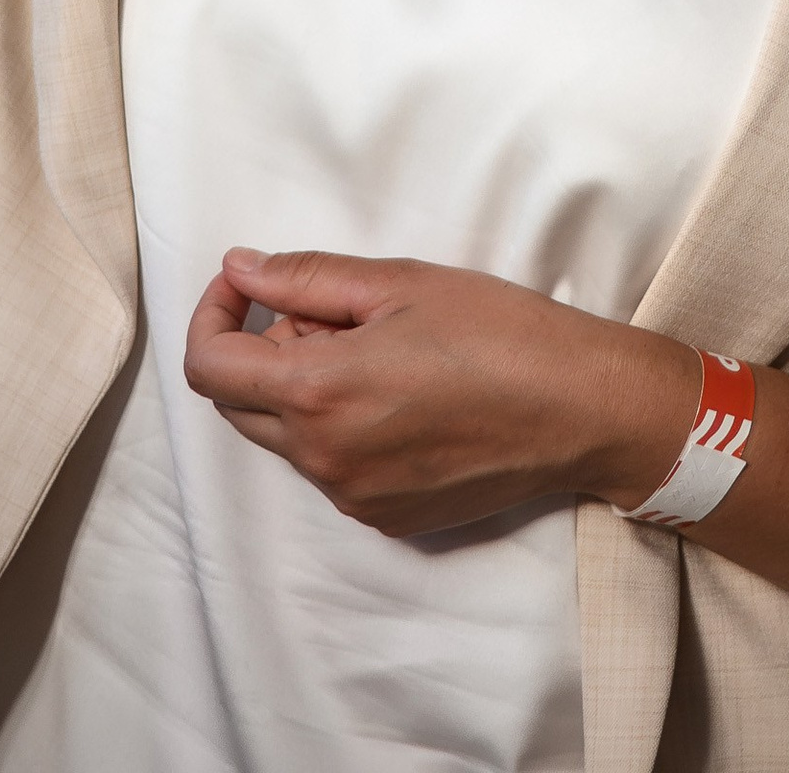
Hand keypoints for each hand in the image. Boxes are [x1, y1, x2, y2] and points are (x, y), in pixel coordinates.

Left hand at [182, 249, 699, 537]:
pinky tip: (406, 395)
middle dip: (265, 349)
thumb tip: (239, 270)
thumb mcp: (400, 282)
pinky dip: (341, 426)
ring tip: (385, 350)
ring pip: (288, 436)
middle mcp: (322, 458)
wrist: (577, 408)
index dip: (213, 316)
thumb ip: (305, 277)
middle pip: (241, 405)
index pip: (211, 368)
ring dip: (306, 388)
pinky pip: (331, 467)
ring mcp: (351, 496)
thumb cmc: (499, 333)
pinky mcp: (382, 518)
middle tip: (336, 311)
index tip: (244, 286)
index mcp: (318, 392)